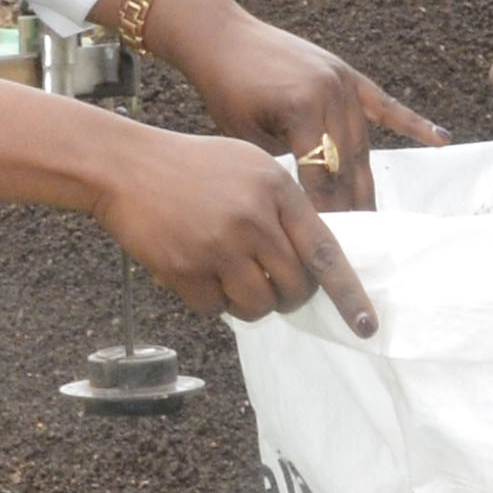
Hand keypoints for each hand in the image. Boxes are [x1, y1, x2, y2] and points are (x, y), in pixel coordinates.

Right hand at [0, 82, 382, 333]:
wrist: (126, 166)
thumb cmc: (194, 167)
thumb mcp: (251, 166)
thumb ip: (287, 208)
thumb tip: (315, 265)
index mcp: (277, 190)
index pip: (326, 252)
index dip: (349, 294)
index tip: (367, 325)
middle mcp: (253, 218)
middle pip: (295, 289)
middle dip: (290, 297)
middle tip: (274, 287)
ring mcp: (218, 245)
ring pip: (259, 306)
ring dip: (252, 304)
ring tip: (233, 277)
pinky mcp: (185, 269)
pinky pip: (217, 310)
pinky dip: (212, 302)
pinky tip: (198, 272)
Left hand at [138, 0, 445, 211]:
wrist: (221, 37)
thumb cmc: (224, 90)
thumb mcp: (246, 137)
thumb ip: (281, 165)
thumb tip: (305, 211)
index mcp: (300, 110)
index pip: (320, 176)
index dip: (324, 212)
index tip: (326, 244)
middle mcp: (328, 93)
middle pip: (347, 163)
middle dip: (350, 205)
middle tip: (357, 241)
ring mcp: (341, 81)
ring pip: (362, 143)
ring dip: (366, 181)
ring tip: (374, 217)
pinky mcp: (346, 73)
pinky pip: (384, 104)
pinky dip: (413, 123)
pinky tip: (442, 139)